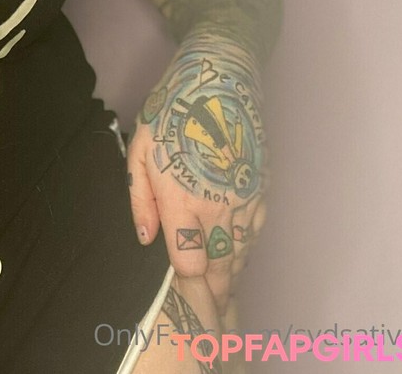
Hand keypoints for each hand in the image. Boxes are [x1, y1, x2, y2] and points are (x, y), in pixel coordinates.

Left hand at [126, 39, 267, 317]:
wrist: (221, 77)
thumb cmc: (172, 111)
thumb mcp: (139, 150)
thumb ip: (141, 200)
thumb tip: (145, 240)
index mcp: (184, 199)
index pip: (189, 264)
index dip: (187, 291)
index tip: (184, 310)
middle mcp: (220, 206)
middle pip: (219, 267)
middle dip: (211, 298)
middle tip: (205, 324)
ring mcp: (246, 198)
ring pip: (240, 254)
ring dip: (228, 278)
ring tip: (219, 302)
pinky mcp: (262, 188)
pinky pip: (255, 234)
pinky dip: (244, 252)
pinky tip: (234, 261)